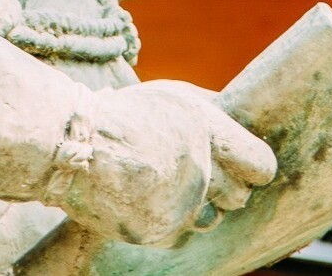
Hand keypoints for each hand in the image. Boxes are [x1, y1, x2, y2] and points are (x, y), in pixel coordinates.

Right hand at [52, 81, 276, 245]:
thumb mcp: (172, 98)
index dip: (255, 168)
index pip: (261, 165)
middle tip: (198, 174)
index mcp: (205, 127)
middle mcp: (199, 166)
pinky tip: (145, 199)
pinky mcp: (158, 230)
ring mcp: (178, 202)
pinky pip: (180, 232)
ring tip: (167, 186)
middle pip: (239, 196)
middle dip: (226, 188)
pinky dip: (167, 220)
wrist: (71, 146)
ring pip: (211, 219)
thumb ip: (213, 114)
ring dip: (198, 207)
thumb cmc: (123, 117)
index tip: (246, 168)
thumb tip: (244, 130)